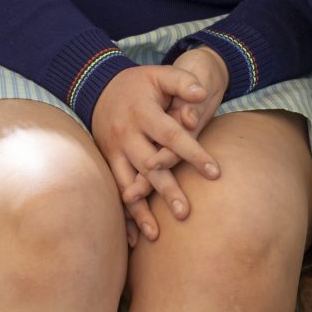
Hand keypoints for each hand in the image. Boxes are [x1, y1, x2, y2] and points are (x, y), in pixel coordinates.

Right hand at [91, 63, 218, 245]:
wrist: (97, 87)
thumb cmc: (139, 82)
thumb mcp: (160, 74)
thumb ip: (183, 81)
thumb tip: (202, 93)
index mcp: (143, 113)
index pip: (172, 136)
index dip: (193, 153)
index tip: (214, 172)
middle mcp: (126, 135)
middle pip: (149, 167)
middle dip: (167, 190)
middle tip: (186, 213)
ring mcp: (113, 151)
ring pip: (128, 185)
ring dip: (141, 211)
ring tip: (156, 235)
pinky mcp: (106, 162)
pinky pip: (115, 191)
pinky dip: (123, 214)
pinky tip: (133, 237)